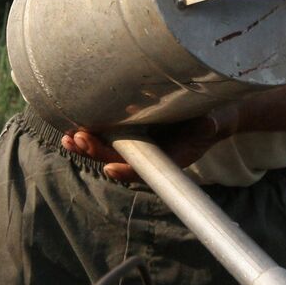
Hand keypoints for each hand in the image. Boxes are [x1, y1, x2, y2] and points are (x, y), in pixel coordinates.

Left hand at [62, 107, 237, 183]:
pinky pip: (106, 137)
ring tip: (69, 139)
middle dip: (98, 152)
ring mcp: (139, 145)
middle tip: (80, 139)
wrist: (211, 113)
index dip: (128, 170)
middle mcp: (150, 155)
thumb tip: (212, 123)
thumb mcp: (216, 121)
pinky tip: (71, 130)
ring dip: (87, 146)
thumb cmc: (214, 118)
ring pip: (108, 150)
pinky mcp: (131, 132)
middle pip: (120, 159)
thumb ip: (213, 124)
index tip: (111, 167)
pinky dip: (89, 135)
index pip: (147, 169)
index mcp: (169, 158)